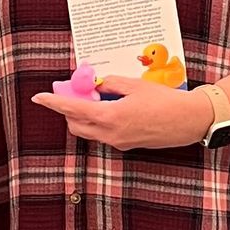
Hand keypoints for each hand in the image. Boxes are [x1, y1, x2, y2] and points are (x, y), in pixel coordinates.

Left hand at [31, 74, 211, 151]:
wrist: (190, 121)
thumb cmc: (165, 101)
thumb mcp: (135, 85)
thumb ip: (111, 84)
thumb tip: (97, 85)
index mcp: (110, 117)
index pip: (73, 109)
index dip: (54, 102)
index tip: (39, 97)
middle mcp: (111, 134)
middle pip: (76, 124)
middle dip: (69, 109)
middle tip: (76, 91)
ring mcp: (118, 142)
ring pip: (89, 131)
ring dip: (86, 115)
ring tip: (98, 97)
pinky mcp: (127, 145)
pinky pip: (104, 134)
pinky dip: (100, 121)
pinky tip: (113, 107)